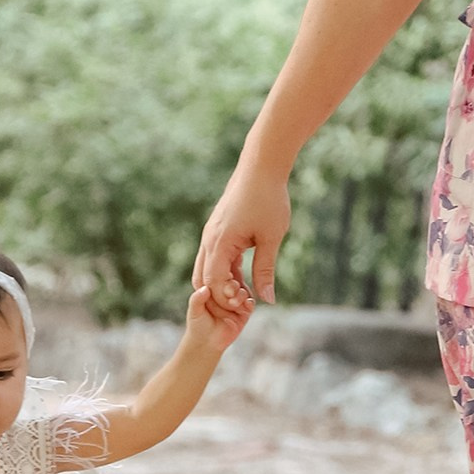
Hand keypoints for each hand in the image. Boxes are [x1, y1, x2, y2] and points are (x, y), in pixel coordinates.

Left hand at [184, 272, 253, 355]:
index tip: (221, 280)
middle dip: (233, 285)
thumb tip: (204, 289)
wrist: (207, 343)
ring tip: (235, 301)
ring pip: (243, 291)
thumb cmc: (198, 325)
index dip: (222, 277)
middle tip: (230, 291)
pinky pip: (250, 303)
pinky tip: (246, 305)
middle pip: (234, 282)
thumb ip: (197, 300)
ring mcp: (236, 301)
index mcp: (213, 287)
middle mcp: (226, 292)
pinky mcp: (244, 311)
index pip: (220, 276)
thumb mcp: (195, 311)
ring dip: (241, 294)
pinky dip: (249, 303)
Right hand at [195, 159, 293, 308]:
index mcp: (220, 242)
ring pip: (206, 268)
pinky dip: (224, 270)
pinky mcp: (217, 229)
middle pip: (202, 278)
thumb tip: (268, 300)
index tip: (246, 306)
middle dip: (219, 295)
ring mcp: (211, 233)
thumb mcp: (271, 238)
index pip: (212, 282)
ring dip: (221, 283)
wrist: (261, 167)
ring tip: (245, 293)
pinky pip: (213, 256)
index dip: (226, 299)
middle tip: (243, 304)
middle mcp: (209, 239)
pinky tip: (242, 278)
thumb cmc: (268, 200)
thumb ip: (265, 270)